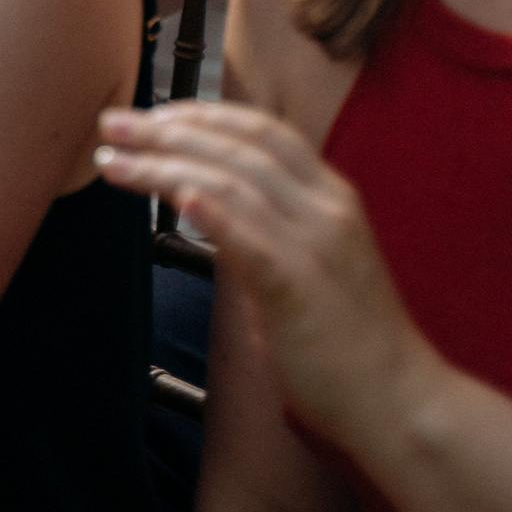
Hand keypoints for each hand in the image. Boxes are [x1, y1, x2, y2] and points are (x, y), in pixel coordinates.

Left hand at [96, 99, 440, 444]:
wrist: (400, 399)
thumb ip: (265, 226)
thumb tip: (202, 203)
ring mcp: (316, 245)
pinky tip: (175, 196)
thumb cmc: (349, 338)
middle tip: (112, 122)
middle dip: (167, 129)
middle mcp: (327, 208)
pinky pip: (250, 239)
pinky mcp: (300, 288)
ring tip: (112, 160)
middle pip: (237, 148)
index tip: (153, 112)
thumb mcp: (312, 260)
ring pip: (230, 184)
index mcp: (332, 195)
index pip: (262, 130)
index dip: (203, 114)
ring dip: (161, 166)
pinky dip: (210, 212)